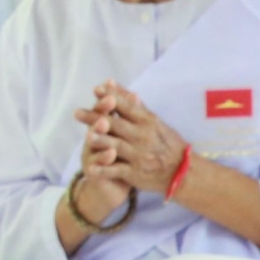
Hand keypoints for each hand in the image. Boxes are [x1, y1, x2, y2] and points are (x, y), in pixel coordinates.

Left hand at [73, 81, 190, 197]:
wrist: (181, 171)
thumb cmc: (165, 143)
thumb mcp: (155, 121)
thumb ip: (134, 105)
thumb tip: (114, 86)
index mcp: (147, 121)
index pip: (127, 106)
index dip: (112, 97)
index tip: (96, 90)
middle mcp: (142, 136)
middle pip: (116, 125)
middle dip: (96, 118)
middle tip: (77, 113)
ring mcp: (138, 155)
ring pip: (116, 146)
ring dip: (102, 141)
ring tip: (88, 137)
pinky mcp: (135, 173)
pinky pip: (117, 171)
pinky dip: (104, 171)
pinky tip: (91, 169)